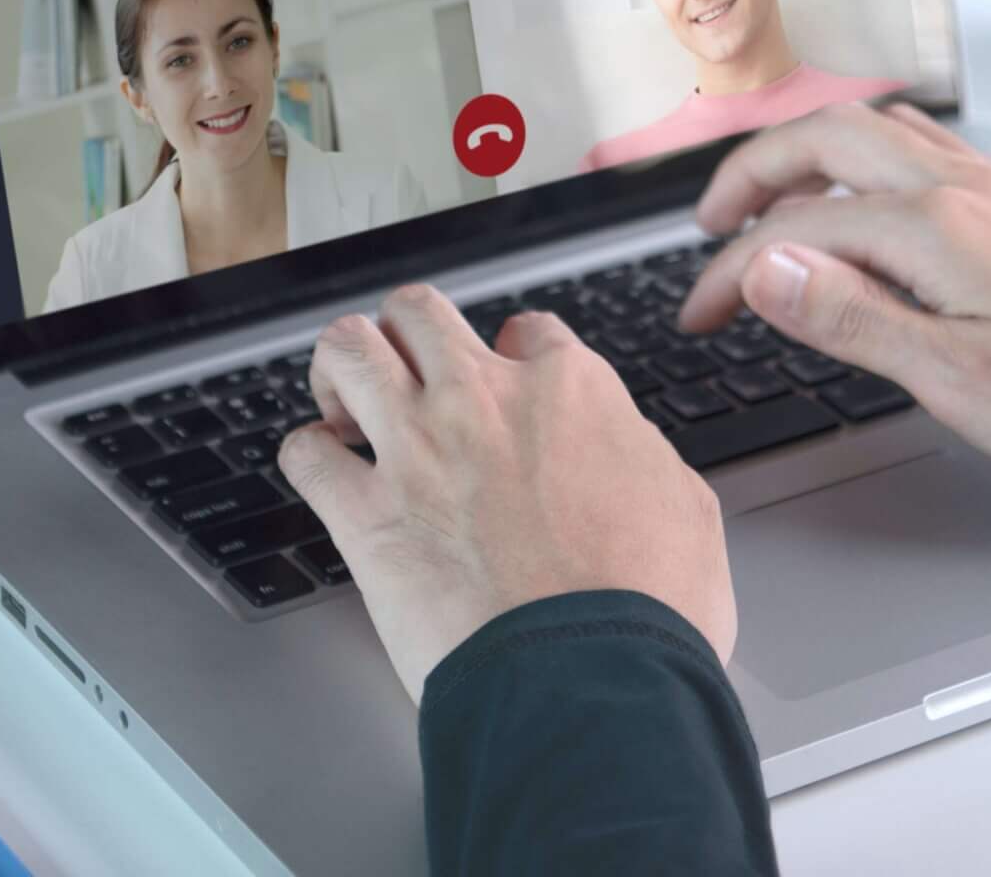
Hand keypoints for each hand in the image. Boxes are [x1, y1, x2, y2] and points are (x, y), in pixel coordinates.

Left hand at [279, 286, 734, 702]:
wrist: (591, 678)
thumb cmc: (648, 610)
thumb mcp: (685, 506)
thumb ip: (641, 458)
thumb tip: (626, 454)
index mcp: (571, 391)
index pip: (526, 331)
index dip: (511, 356)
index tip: (503, 383)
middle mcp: (485, 400)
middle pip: (418, 312)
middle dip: (406, 333)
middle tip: (406, 371)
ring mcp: (418, 449)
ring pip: (349, 349)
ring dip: (341, 369)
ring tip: (345, 401)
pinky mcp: (366, 514)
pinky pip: (304, 454)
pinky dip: (307, 456)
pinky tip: (323, 470)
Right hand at [681, 103, 990, 496]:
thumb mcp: (963, 383)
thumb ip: (856, 318)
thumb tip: (766, 267)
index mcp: (937, 229)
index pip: (795, 231)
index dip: (728, 275)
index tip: (698, 319)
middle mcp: (965, 191)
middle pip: (827, 138)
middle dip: (751, 173)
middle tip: (706, 228)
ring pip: (880, 132)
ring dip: (810, 154)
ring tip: (772, 202)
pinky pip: (927, 150)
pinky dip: (869, 159)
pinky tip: (875, 203)